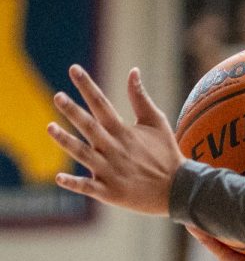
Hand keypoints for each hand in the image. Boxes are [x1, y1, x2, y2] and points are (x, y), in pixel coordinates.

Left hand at [47, 65, 183, 215]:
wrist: (179, 189)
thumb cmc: (166, 154)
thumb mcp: (157, 122)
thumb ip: (140, 98)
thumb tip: (133, 71)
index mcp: (124, 132)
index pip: (102, 104)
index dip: (87, 86)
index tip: (74, 69)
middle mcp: (114, 149)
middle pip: (90, 127)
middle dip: (73, 112)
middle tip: (58, 97)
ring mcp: (111, 170)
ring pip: (84, 154)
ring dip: (66, 142)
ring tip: (50, 128)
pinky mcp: (110, 191)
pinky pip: (88, 187)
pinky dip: (74, 183)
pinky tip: (58, 178)